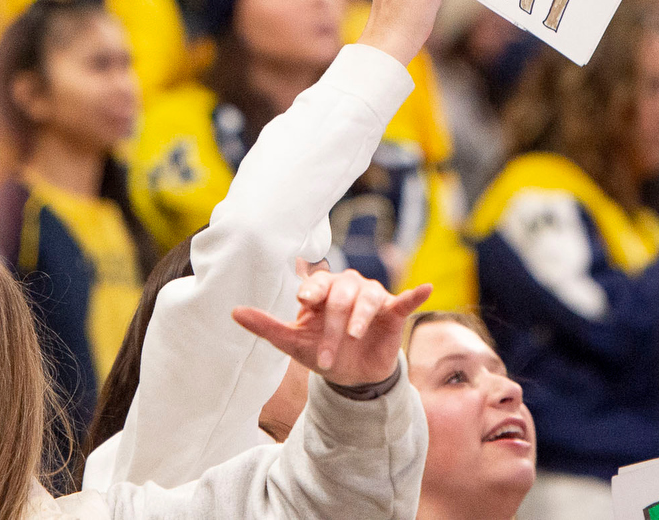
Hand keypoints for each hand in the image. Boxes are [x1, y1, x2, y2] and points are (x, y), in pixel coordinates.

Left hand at [233, 268, 430, 385]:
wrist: (351, 376)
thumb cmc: (320, 350)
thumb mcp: (293, 343)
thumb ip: (266, 327)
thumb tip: (234, 311)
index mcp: (323, 290)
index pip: (318, 282)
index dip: (312, 291)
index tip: (304, 302)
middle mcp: (348, 287)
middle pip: (342, 294)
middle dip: (332, 325)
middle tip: (324, 355)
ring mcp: (372, 298)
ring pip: (368, 296)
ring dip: (360, 317)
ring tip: (353, 336)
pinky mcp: (393, 313)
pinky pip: (404, 301)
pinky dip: (414, 295)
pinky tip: (425, 288)